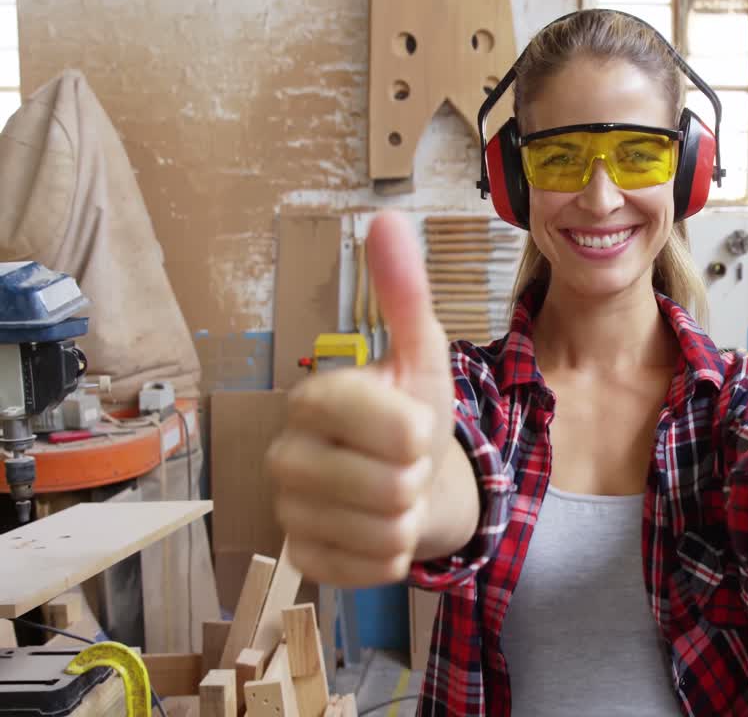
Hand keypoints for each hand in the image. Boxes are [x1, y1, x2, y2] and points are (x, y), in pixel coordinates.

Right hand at [267, 210, 454, 586]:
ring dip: (410, 518)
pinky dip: (395, 556)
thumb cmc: (414, 415)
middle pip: (386, 486)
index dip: (413, 429)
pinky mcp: (303, 558)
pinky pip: (371, 569)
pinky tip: (382, 530)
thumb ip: (404, 294)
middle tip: (405, 464)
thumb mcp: (422, 355)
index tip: (415, 422)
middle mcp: (285, 454)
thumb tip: (386, 218)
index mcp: (313, 399)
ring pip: (383, 531)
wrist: (414, 482)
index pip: (378, 422)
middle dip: (416, 478)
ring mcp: (289, 510)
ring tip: (396, 494)